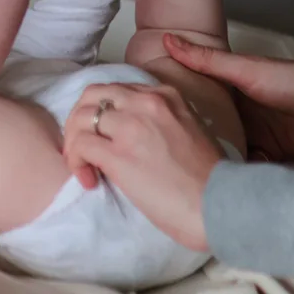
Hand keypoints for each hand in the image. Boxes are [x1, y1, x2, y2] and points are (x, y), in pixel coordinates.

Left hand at [62, 82, 222, 251]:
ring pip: (80, 118)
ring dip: (73, 143)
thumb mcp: (189, 131)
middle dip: (79, 120)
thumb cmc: (208, 179)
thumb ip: (161, 122)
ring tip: (83, 166)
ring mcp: (131, 126)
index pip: (117, 90)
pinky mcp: (119, 154)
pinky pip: (80, 146)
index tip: (105, 137)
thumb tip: (130, 134)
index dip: (103, 113)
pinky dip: (76, 162)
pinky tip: (89, 180)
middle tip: (82, 146)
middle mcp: (147, 103)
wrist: (219, 203)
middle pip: (92, 95)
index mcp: (166, 96)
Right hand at [161, 35, 293, 161]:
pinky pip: (245, 169)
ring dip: (213, 162)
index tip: (153, 122)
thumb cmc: (293, 80)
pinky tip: (223, 180)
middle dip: (191, 146)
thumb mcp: (244, 69)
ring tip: (192, 174)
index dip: (174, 114)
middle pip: (205, 134)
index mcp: (227, 95)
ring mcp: (251, 138)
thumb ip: (206, 60)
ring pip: (222, 153)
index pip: (192, 106)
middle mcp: (236, 118)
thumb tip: (169, 39)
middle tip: (170, 157)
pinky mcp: (267, 156)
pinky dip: (237, 174)